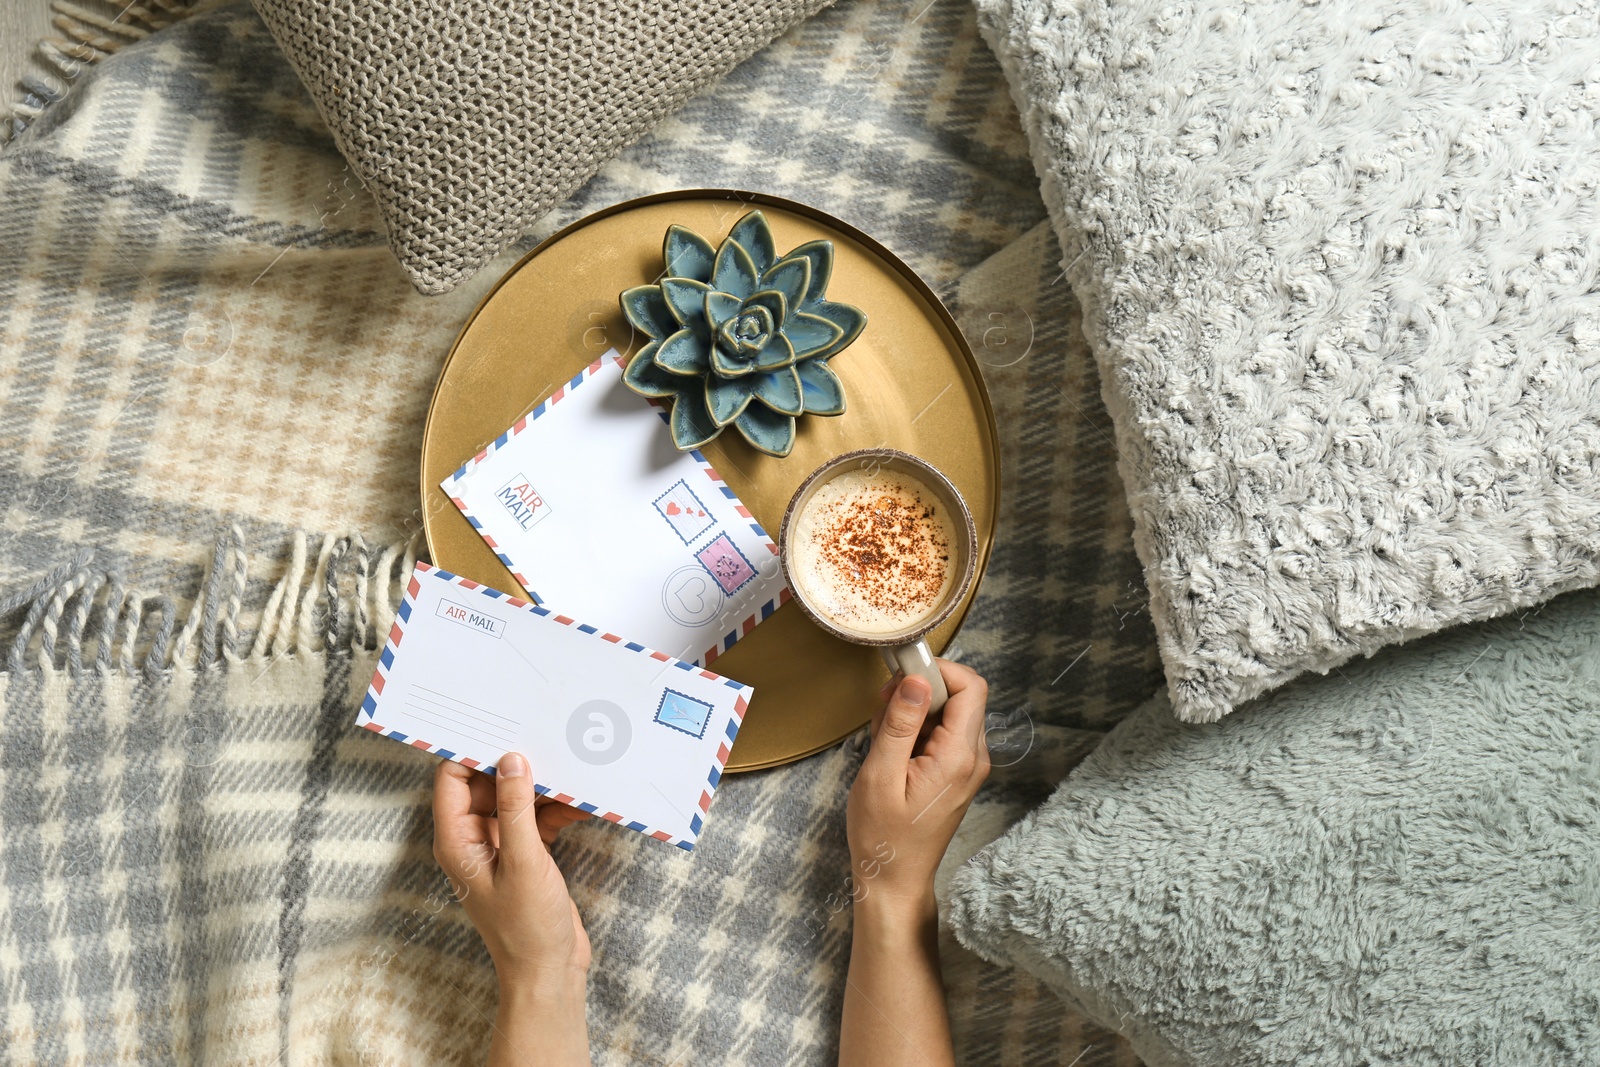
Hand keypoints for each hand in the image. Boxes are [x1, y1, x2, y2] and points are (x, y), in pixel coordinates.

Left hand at [432, 752, 593, 989]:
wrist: (549, 972)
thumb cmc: (526, 927)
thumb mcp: (523, 861)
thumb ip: (516, 809)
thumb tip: (511, 761)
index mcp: (457, 840)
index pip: (453, 778)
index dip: (472, 752)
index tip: (500, 726)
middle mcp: (473, 839)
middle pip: (487, 783)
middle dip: (516, 765)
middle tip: (545, 737)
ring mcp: (501, 846)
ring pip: (516, 799)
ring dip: (543, 787)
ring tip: (572, 766)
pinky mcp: (526, 854)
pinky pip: (538, 818)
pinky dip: (558, 809)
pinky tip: (584, 801)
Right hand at [845, 660, 989, 916]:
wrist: (894, 879)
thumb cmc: (883, 835)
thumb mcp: (880, 775)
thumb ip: (899, 724)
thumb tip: (915, 680)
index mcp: (958, 756)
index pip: (971, 687)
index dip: (938, 670)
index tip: (901, 676)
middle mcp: (974, 758)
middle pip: (961, 696)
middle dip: (920, 691)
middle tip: (882, 709)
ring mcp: (968, 766)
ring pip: (950, 713)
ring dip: (915, 712)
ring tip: (883, 739)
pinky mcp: (957, 773)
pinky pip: (943, 733)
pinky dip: (917, 731)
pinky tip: (892, 752)